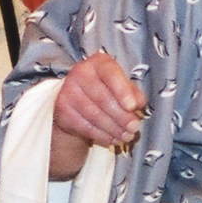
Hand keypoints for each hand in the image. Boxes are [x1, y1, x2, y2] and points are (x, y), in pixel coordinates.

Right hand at [50, 54, 145, 178]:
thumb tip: (139, 104)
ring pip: (94, 115)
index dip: (123, 91)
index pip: (111, 74)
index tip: (133, 107)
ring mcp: (68, 92)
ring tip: (127, 136)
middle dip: (122, 116)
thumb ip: (133, 93)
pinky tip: (113, 139)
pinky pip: (85, 126)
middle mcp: (80, 73)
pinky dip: (102, 136)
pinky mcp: (62, 111)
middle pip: (103, 98)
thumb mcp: (122, 86)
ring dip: (114, 129)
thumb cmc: (107, 90)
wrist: (78, 101)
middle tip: (134, 127)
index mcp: (98, 63)